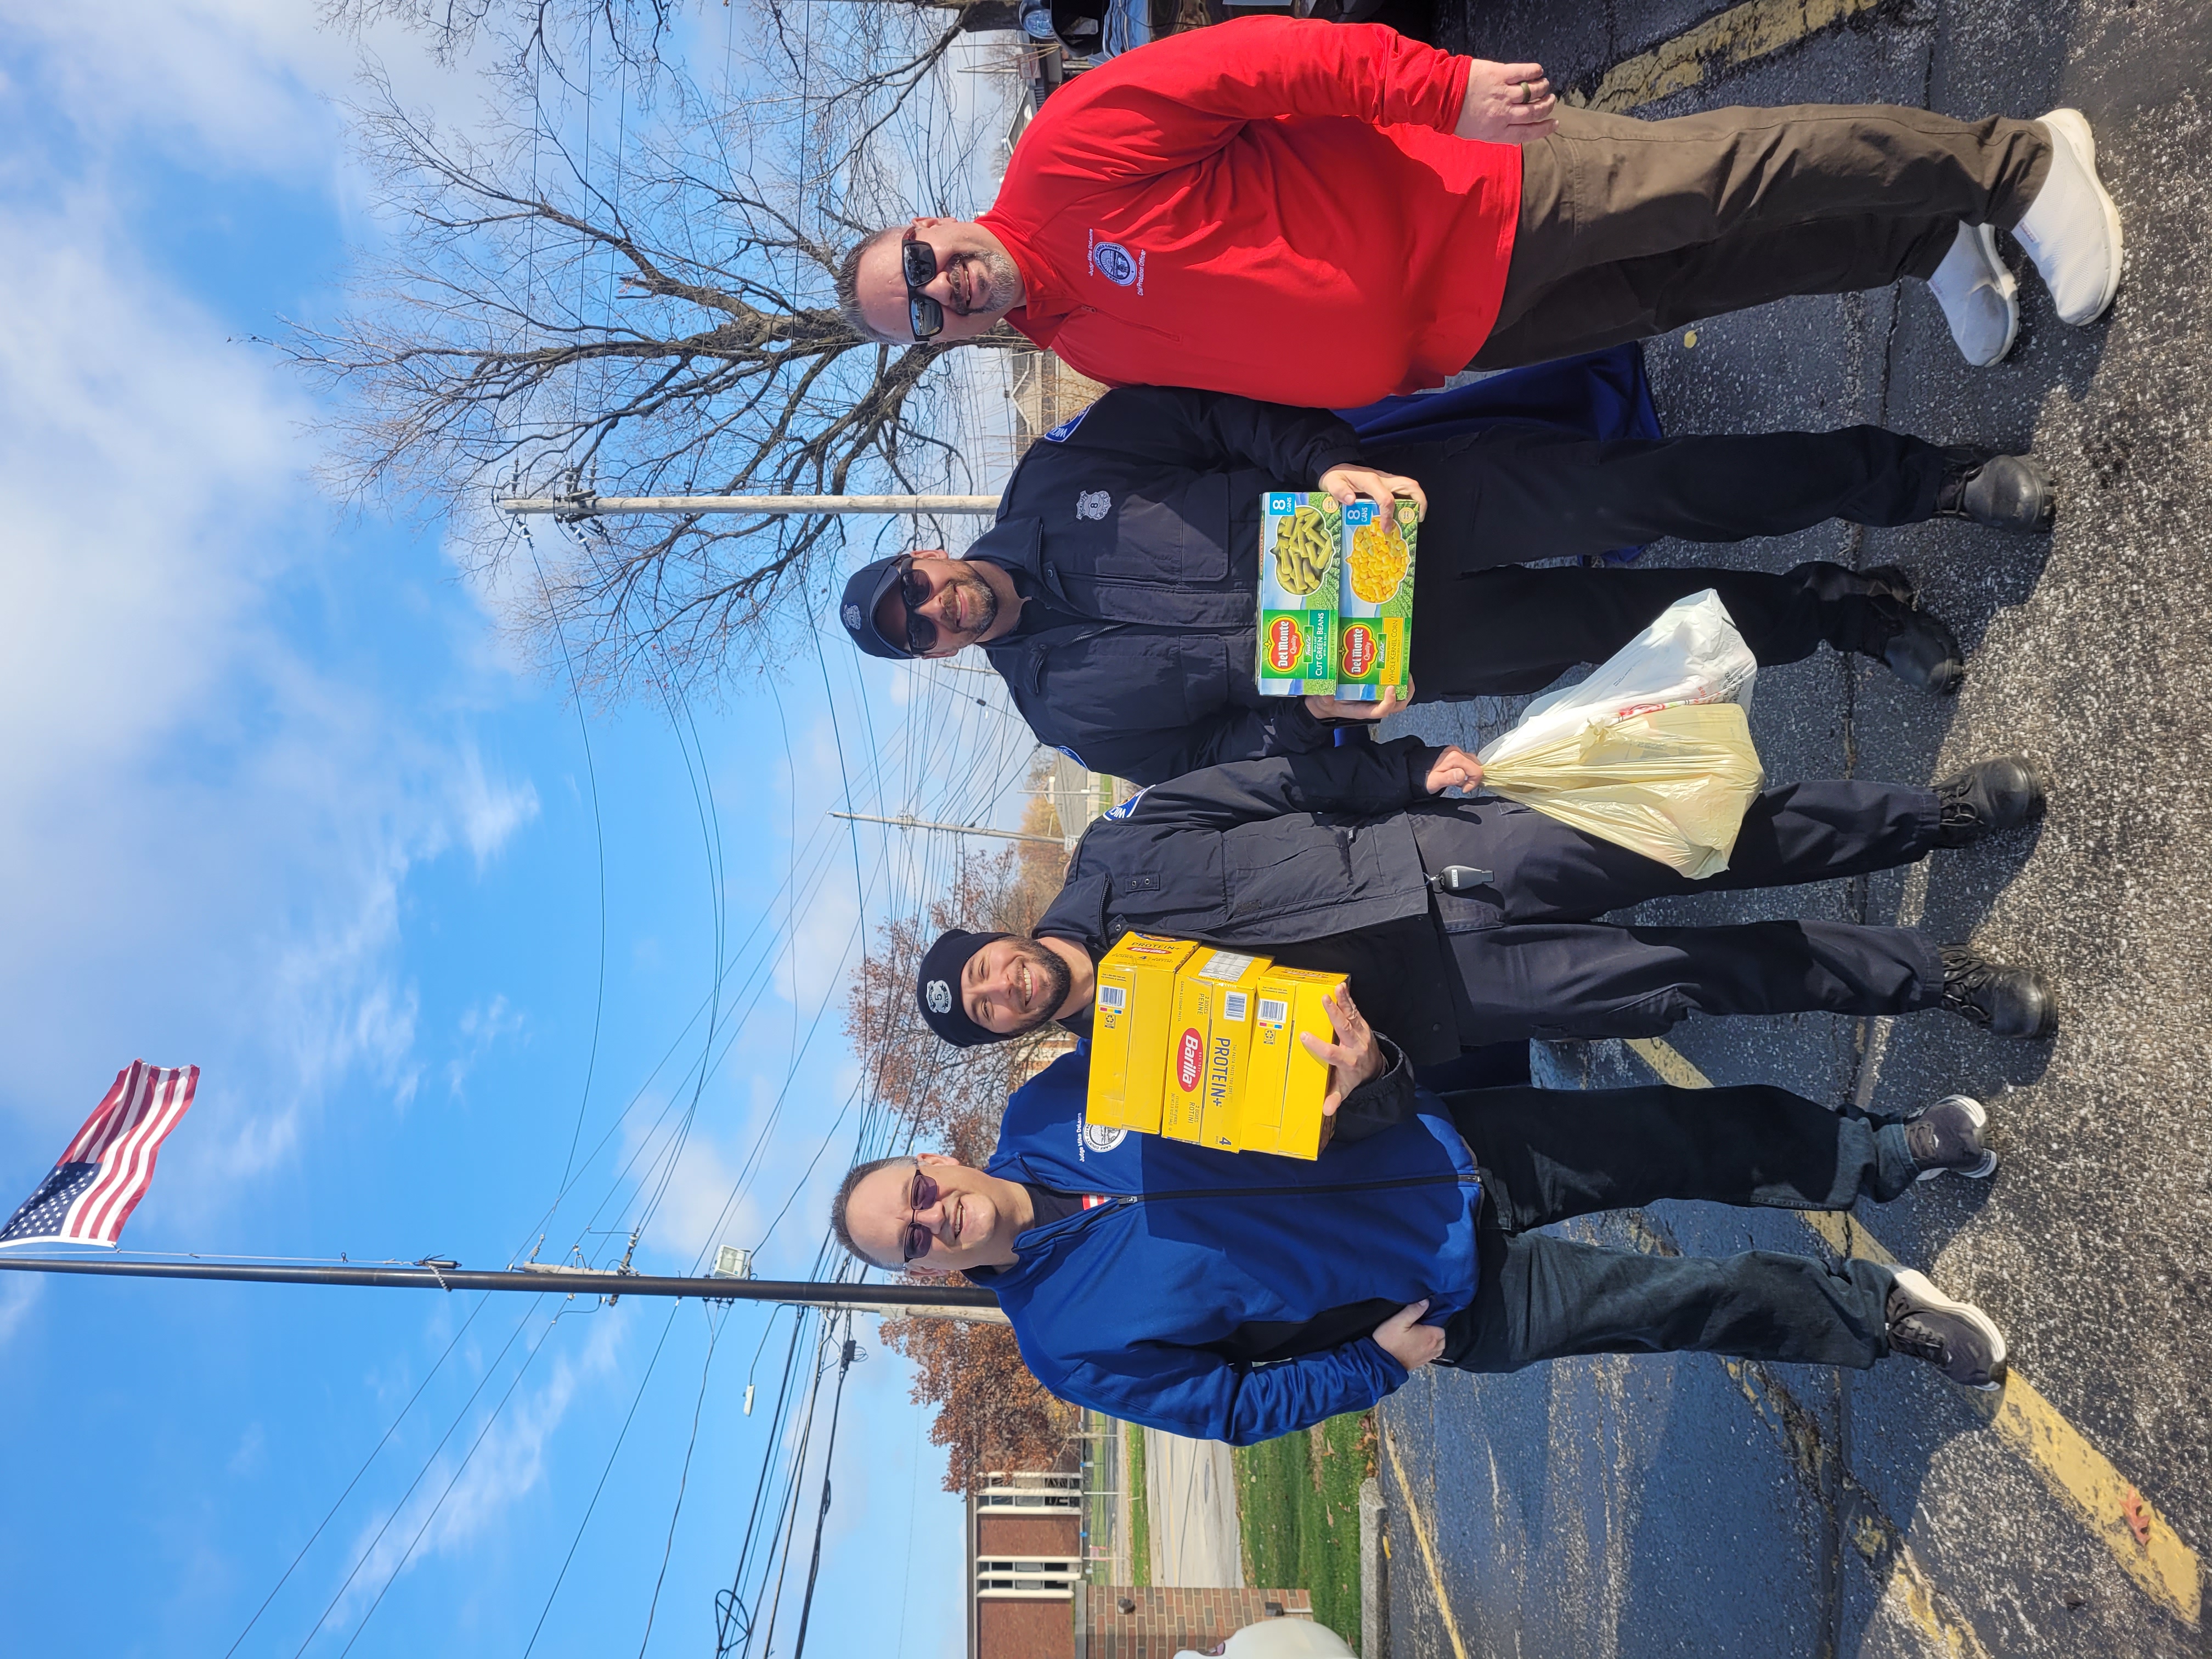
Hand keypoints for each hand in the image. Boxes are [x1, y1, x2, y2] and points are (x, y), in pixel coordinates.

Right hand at [1299, 984, 1383, 1116]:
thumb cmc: (1354, 1077)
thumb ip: (1334, 1097)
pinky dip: (1349, 1000)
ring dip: (1344, 1002)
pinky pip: (1355, 1012)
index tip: (1304, 1036)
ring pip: (1351, 1016)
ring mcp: (1361, 1034)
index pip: (1331, 1053)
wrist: (1376, 1069)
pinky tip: (1343, 988)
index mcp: (1348, 1062)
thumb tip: (1326, 1110)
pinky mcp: (1363, 1026)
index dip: (1318, 1045)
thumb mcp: (1344, 1089)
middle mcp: (1356, 1046)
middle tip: (1325, 1000)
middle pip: (1344, 1029)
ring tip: (1338, 989)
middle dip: (1334, 1014)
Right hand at [1304, 679, 1413, 722]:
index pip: (1381, 710)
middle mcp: (1372, 705)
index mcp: (1362, 710)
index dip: (1389, 702)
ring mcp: (1375, 698)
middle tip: (1407, 677)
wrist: (1325, 702)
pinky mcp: (1374, 690)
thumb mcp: (1323, 701)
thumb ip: (1325, 698)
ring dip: (1404, 685)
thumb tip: (1328, 696)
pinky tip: (1393, 665)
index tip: (1391, 688)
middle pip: (1397, 705)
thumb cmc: (1327, 703)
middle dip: (1406, 693)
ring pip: (1397, 697)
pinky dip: (1395, 677)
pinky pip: (1389, 686)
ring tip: (1404, 669)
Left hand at [1317, 464, 1426, 519]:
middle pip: (1410, 486)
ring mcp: (1387, 480)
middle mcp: (1383, 479)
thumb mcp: (1332, 483)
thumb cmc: (1335, 477)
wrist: (1336, 467)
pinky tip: (1403, 516)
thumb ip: (1339, 491)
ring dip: (1417, 502)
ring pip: (1410, 487)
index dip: (1388, 515)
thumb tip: (1351, 500)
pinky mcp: (1388, 484)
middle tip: (1417, 520)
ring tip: (1414, 519)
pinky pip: (1403, 491)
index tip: (1386, 528)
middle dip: (1419, 502)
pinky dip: (1408, 502)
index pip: (1386, 498)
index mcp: (1370, 481)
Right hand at [1373, 1299, 1445, 1369]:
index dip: (1439, 1318)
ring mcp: (1427, 1357)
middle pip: (1444, 1336)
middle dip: (1439, 1328)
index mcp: (1431, 1336)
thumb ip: (1413, 1310)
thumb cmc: (1389, 1341)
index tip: (1429, 1313)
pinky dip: (1431, 1348)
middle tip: (1426, 1321)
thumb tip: (1426, 1301)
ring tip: (1425, 1332)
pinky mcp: (1421, 1362)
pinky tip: (1422, 1342)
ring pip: (1440, 1346)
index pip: (1445, 1325)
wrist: (1381, 1362)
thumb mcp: (1398, 1321)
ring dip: (1436, 1339)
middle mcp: (1433, 1348)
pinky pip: (1433, 1354)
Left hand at [1424, 745, 1482, 793]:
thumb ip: (1450, 778)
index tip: (1463, 789)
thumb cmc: (1425, 778)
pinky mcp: (1453, 753)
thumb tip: (1462, 775)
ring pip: (1472, 763)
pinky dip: (1465, 770)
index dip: (1473, 782)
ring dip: (1469, 774)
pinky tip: (1456, 776)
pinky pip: (1466, 761)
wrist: (1414, 769)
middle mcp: (1457, 751)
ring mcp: (1455, 751)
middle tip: (1461, 786)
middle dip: (1472, 778)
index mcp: (1455, 757)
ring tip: (1457, 782)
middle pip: (1476, 765)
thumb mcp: (1436, 781)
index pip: (1476, 770)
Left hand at [1454, 60, 1557, 144]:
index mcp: (1497, 131)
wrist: (1441, 94)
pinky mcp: (1501, 73)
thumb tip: (1515, 135)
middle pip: (1534, 112)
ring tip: (1545, 86)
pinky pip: (1525, 72)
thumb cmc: (1455, 116)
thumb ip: (1497, 133)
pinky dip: (1535, 71)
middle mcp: (1504, 113)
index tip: (1554, 123)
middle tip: (1551, 101)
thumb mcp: (1476, 134)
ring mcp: (1503, 93)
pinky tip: (1538, 71)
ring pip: (1533, 92)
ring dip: (1543, 89)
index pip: (1528, 132)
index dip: (1544, 128)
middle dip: (1546, 107)